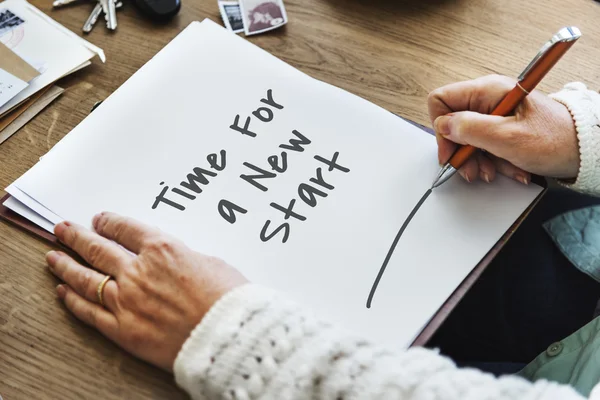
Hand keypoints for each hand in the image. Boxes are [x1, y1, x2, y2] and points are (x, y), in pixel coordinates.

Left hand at [46, 212, 247, 370]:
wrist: (227, 335)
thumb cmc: (227, 298)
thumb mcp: (210, 263)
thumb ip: (182, 258)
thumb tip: (170, 262)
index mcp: (162, 249)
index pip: (125, 229)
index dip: (109, 222)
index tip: (99, 220)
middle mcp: (138, 271)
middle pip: (98, 249)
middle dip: (77, 237)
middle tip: (63, 229)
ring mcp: (126, 300)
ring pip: (86, 278)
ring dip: (66, 265)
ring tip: (53, 257)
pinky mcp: (123, 329)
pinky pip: (90, 312)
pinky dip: (73, 301)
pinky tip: (63, 292)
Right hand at [428, 74, 579, 183]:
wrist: (585, 149)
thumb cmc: (555, 139)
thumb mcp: (507, 137)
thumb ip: (470, 129)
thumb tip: (444, 126)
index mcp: (487, 91)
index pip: (441, 100)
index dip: (441, 128)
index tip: (451, 151)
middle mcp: (488, 99)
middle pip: (454, 124)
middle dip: (462, 151)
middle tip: (473, 169)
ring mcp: (495, 113)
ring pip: (468, 139)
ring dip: (479, 160)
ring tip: (495, 171)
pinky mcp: (502, 127)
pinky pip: (485, 145)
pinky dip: (493, 160)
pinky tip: (509, 168)